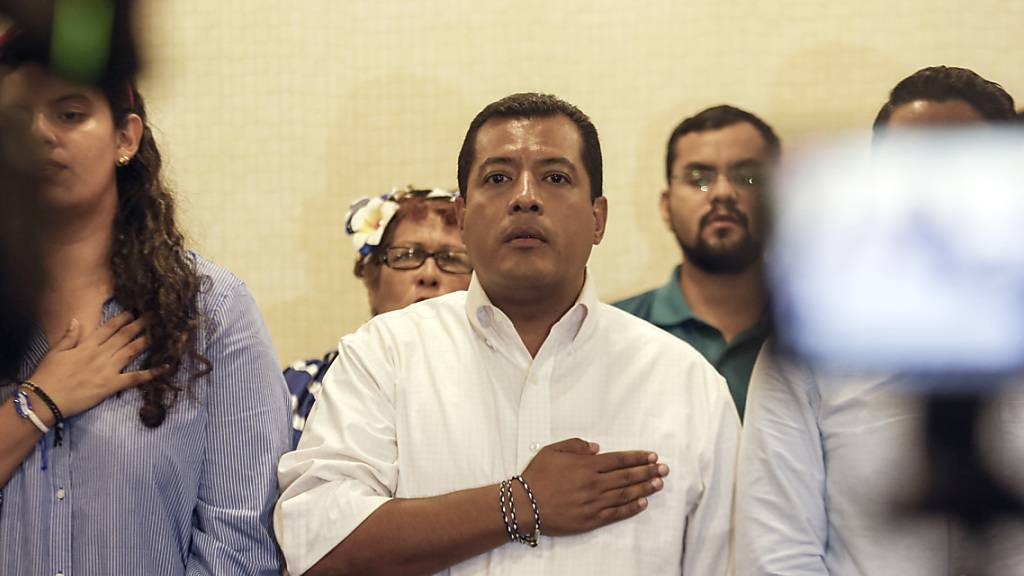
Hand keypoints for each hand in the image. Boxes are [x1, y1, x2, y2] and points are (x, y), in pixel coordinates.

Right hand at [26, 313, 165, 421]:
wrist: (45, 399)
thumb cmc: (47, 376)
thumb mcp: (55, 352)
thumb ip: (68, 336)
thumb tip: (76, 320)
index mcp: (86, 346)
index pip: (108, 328)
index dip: (123, 319)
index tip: (134, 311)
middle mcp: (100, 354)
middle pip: (123, 336)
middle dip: (140, 325)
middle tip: (154, 316)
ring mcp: (107, 369)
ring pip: (131, 351)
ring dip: (146, 341)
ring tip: (161, 333)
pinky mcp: (111, 385)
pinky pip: (135, 378)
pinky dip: (151, 372)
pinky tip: (166, 366)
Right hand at [519, 437, 668, 536]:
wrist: (525, 505)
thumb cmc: (537, 476)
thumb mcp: (552, 450)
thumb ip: (575, 445)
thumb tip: (596, 448)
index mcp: (586, 465)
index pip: (619, 460)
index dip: (638, 458)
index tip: (653, 456)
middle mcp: (594, 483)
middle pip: (627, 476)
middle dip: (648, 472)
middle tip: (664, 469)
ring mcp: (594, 503)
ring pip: (625, 494)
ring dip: (645, 488)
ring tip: (659, 484)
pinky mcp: (591, 520)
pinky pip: (616, 513)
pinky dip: (631, 508)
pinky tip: (643, 503)